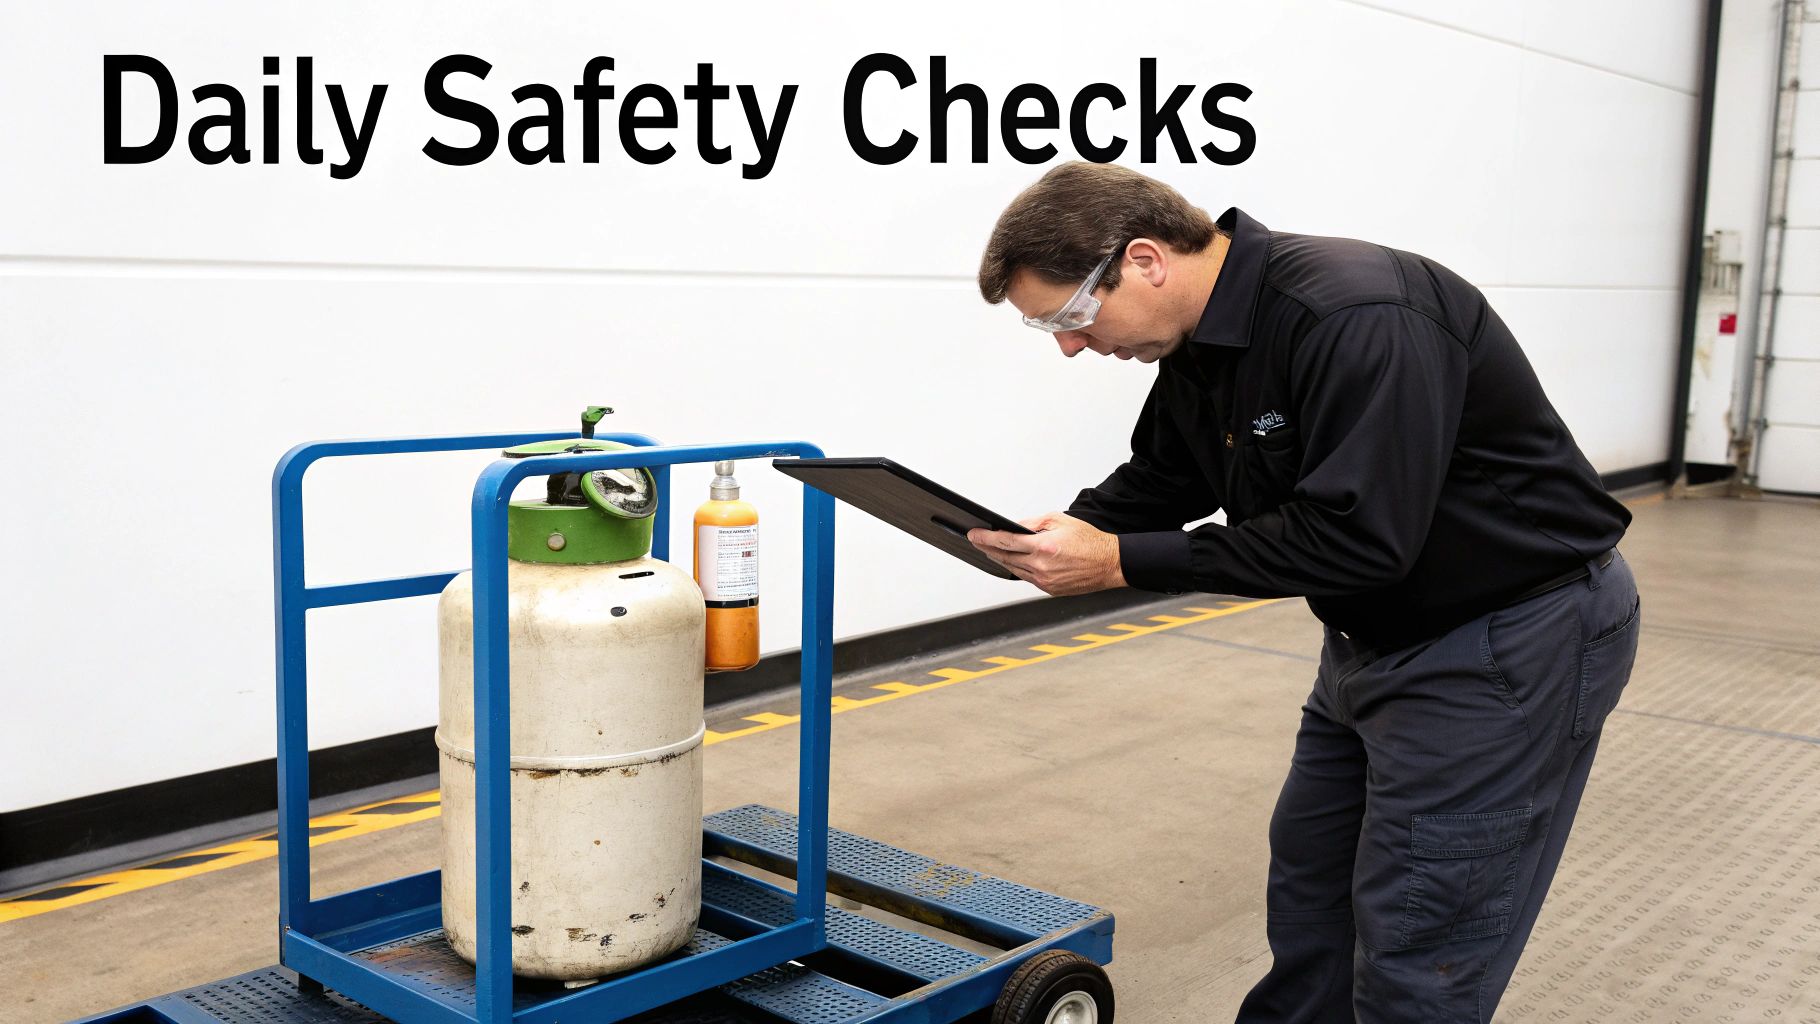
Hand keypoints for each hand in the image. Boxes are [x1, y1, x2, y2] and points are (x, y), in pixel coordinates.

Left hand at [968, 512, 1126, 595]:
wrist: (1110, 564)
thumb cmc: (1090, 541)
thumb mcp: (1060, 520)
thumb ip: (1033, 524)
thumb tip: (1014, 527)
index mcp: (1044, 547)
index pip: (1005, 541)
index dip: (985, 538)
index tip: (974, 535)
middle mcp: (1042, 566)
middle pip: (1004, 558)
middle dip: (988, 549)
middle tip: (977, 542)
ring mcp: (1045, 580)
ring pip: (1013, 570)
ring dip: (1000, 560)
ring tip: (992, 551)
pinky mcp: (1049, 590)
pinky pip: (1026, 578)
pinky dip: (1017, 569)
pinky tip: (1013, 562)